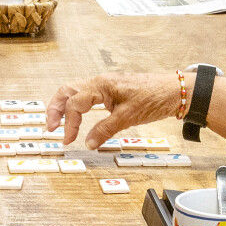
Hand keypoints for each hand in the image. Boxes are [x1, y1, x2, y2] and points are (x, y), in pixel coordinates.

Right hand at [45, 72, 180, 148]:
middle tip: (51, 127)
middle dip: (55, 108)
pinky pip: (88, 94)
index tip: (68, 140)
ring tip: (59, 122)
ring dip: (65, 106)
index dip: (68, 124)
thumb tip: (88, 143)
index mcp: (101, 85)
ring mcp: (105, 84)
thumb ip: (105, 130)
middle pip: (67, 91)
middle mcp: (100, 82)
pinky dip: (78, 105)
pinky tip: (79, 116)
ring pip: (76, 91)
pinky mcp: (112, 90)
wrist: (174, 91)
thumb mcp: (128, 118)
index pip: (75, 104)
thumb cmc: (154, 99)